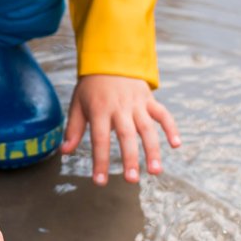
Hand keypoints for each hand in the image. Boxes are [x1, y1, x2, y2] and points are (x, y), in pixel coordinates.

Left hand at [61, 74, 180, 184]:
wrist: (110, 58)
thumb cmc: (92, 87)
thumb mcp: (77, 104)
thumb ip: (73, 129)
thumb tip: (64, 151)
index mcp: (99, 110)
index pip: (99, 139)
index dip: (100, 161)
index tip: (99, 182)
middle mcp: (119, 108)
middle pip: (126, 135)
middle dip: (130, 158)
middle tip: (132, 180)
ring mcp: (137, 103)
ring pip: (147, 128)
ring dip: (153, 149)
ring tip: (155, 171)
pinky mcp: (149, 100)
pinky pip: (163, 114)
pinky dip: (171, 128)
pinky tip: (176, 144)